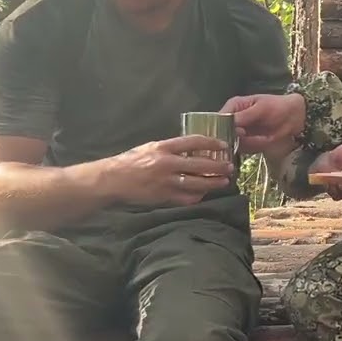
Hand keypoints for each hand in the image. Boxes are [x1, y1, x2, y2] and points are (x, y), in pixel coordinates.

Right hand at [105, 135, 234, 206]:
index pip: (193, 141)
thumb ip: (170, 149)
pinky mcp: (163, 197)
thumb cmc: (130, 162)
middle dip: (218, 166)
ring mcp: (166, 182)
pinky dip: (197, 197)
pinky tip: (204, 195)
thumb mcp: (150, 148)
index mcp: (163, 148)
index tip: (223, 145)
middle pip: (200, 164)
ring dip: (213, 183)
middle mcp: (166, 163)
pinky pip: (186, 198)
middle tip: (230, 167)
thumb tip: (191, 149)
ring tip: (224, 182)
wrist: (111, 180)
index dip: (211, 143)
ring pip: (197, 184)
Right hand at [220, 93, 306, 153]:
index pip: (218, 119)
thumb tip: (230, 123)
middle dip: (237, 138)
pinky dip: (255, 147)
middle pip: (223, 134)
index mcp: (233, 107)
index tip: (237, 132)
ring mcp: (239, 133)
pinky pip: (245, 149)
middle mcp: (232, 120)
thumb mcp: (262, 108)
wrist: (294, 117)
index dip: (222, 128)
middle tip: (252, 137)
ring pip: (234, 143)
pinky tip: (265, 140)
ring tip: (264, 137)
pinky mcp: (247, 143)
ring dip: (249, 143)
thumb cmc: (278, 107)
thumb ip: (245, 116)